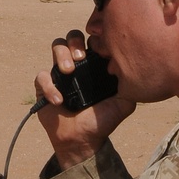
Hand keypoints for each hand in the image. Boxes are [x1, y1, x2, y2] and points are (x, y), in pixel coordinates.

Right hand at [35, 30, 134, 168]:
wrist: (82, 141)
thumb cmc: (102, 123)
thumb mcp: (124, 104)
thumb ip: (130, 86)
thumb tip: (137, 68)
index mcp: (95, 66)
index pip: (93, 40)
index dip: (95, 39)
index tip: (100, 52)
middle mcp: (78, 66)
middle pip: (72, 36)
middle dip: (74, 41)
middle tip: (81, 58)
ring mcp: (60, 74)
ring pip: (56, 46)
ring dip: (61, 54)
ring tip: (68, 71)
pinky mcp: (45, 87)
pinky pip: (41, 76)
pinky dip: (48, 86)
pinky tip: (59, 101)